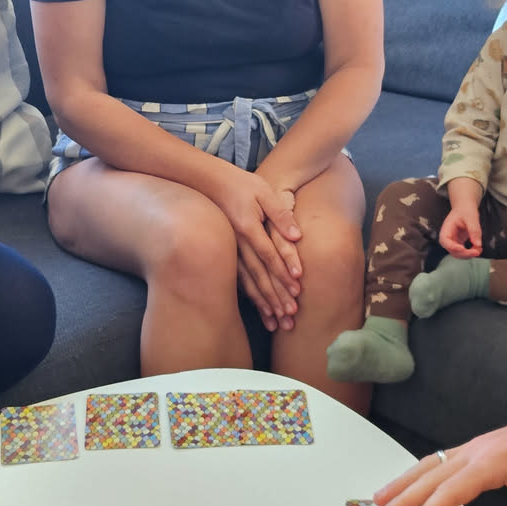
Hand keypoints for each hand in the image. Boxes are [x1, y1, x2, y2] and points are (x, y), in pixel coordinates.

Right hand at [210, 167, 303, 331]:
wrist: (209, 182)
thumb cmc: (241, 185)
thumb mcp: (264, 191)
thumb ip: (280, 214)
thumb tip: (297, 236)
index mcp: (249, 228)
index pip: (269, 254)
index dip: (284, 272)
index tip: (297, 289)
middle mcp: (239, 244)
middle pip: (260, 275)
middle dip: (276, 297)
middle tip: (291, 317)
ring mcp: (231, 252)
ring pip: (249, 283)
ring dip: (264, 304)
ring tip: (278, 323)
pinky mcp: (229, 255)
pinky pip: (240, 281)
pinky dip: (252, 297)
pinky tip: (261, 310)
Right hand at [369, 396, 506, 505]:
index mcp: (491, 462)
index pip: (450, 492)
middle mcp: (476, 451)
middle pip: (430, 476)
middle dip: (402, 498)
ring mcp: (475, 447)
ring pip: (430, 464)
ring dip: (403, 482)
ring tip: (379, 499)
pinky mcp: (478, 447)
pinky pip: (440, 460)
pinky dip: (419, 473)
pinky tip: (410, 484)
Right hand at [438, 205, 482, 257]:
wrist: (465, 207)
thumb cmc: (466, 209)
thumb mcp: (471, 217)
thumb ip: (474, 230)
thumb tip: (478, 244)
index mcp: (446, 229)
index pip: (445, 241)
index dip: (452, 246)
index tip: (463, 248)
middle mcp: (448, 237)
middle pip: (452, 251)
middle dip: (464, 254)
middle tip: (477, 252)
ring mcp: (453, 241)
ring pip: (458, 254)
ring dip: (468, 255)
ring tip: (479, 250)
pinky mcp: (459, 243)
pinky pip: (464, 251)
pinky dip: (471, 252)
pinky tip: (478, 249)